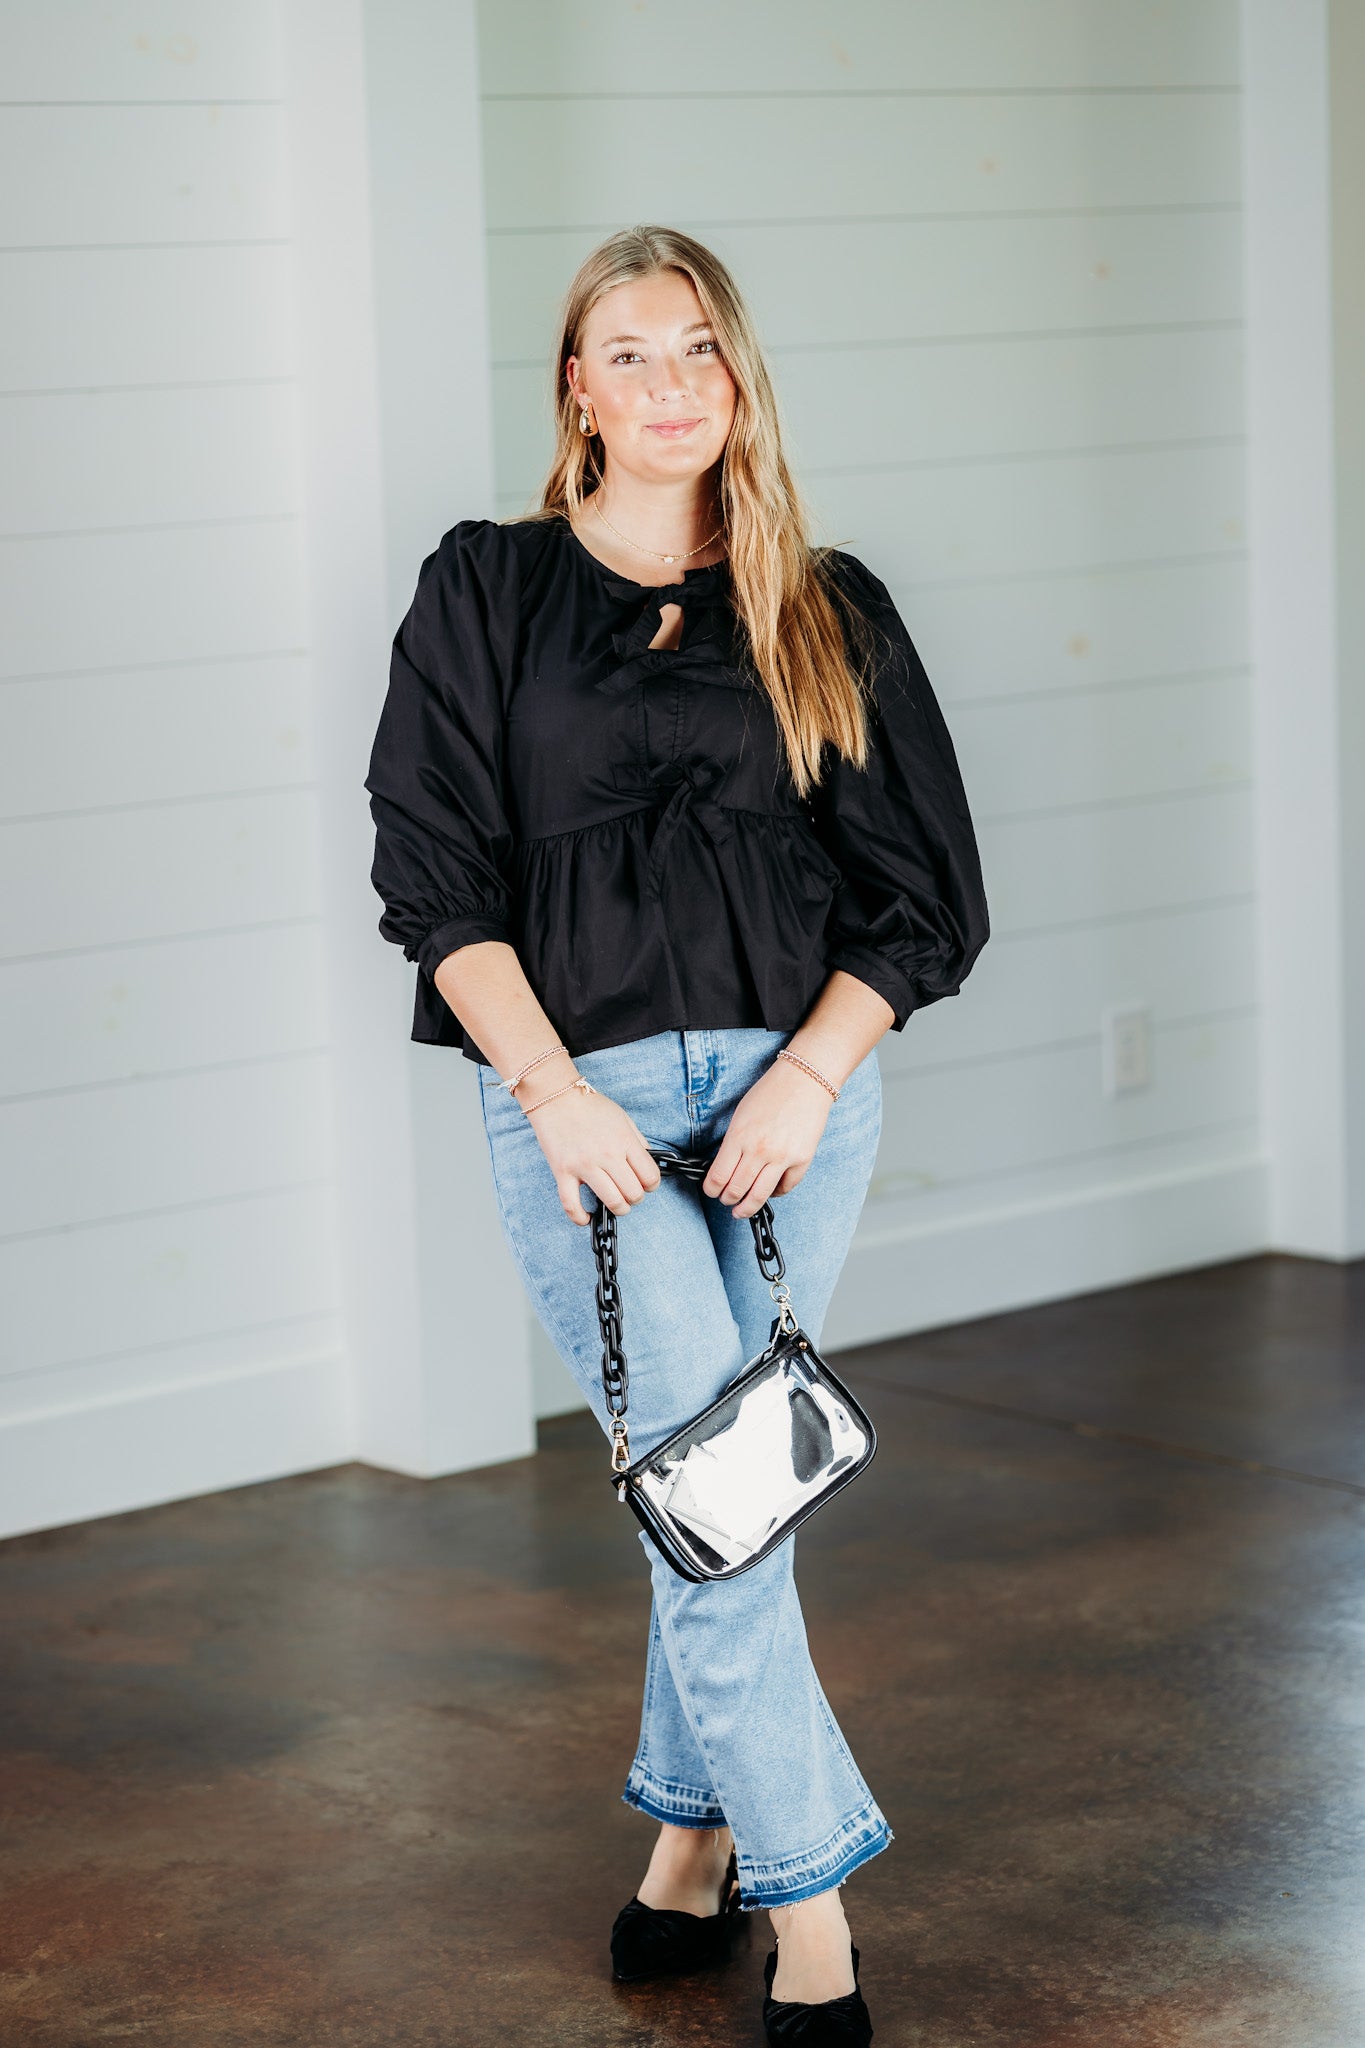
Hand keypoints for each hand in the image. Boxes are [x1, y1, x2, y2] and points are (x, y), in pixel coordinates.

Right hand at [522, 1077, 661, 1225]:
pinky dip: (580, 1217)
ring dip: (618, 1208)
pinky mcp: (562, 1172)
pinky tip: (587, 1218)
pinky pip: (571, 1204)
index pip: (650, 1176)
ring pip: (612, 1202)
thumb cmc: (589, 1106)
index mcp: (624, 1141)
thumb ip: (637, 1141)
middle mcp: (607, 1155)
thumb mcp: (623, 1118)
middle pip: (634, 1193)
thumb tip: (648, 1162)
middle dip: (636, 1197)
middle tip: (630, 1192)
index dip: (652, 1185)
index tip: (646, 1184)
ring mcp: (584, 1165)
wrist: (555, 1097)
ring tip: (616, 1203)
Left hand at [701, 1058, 833, 1218]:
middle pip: (736, 1190)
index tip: (711, 1191)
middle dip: (727, 1200)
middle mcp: (759, 1150)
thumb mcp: (741, 1116)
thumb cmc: (771, 1093)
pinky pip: (786, 1187)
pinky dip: (776, 1192)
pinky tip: (770, 1190)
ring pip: (760, 1196)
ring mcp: (783, 1157)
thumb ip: (732, 1143)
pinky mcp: (802, 1159)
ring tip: (742, 1210)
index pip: (717, 1176)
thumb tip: (725, 1169)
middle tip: (726, 1201)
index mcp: (739, 1136)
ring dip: (747, 1207)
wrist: (805, 1080)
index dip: (711, 1190)